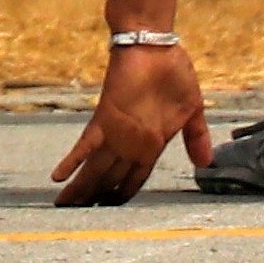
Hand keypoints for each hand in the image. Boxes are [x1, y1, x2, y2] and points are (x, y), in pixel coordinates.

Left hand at [51, 38, 211, 208]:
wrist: (156, 47)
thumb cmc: (175, 75)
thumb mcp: (193, 111)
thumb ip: (195, 138)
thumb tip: (205, 164)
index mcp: (150, 143)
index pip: (135, 177)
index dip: (123, 193)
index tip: (111, 210)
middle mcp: (130, 143)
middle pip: (109, 177)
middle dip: (94, 196)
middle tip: (75, 215)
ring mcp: (116, 132)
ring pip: (95, 168)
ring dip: (81, 187)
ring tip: (66, 205)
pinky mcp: (104, 118)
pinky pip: (85, 145)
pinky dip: (72, 161)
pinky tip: (58, 177)